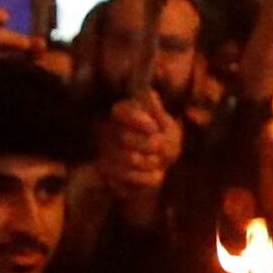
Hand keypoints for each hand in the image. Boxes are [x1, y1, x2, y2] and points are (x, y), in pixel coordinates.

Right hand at [95, 92, 181, 207]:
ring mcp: (106, 153)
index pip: (121, 111)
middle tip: (161, 148)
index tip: (153, 127)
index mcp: (121, 114)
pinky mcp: (109, 173)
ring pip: (128, 159)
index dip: (137, 120)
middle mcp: (109, 132)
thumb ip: (158, 114)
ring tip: (160, 162)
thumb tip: (150, 94)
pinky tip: (157, 175)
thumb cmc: (163, 140)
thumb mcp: (166, 126)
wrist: (159, 166)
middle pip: (125, 138)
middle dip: (149, 145)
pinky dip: (147, 178)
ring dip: (151, 162)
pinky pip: (127, 177)